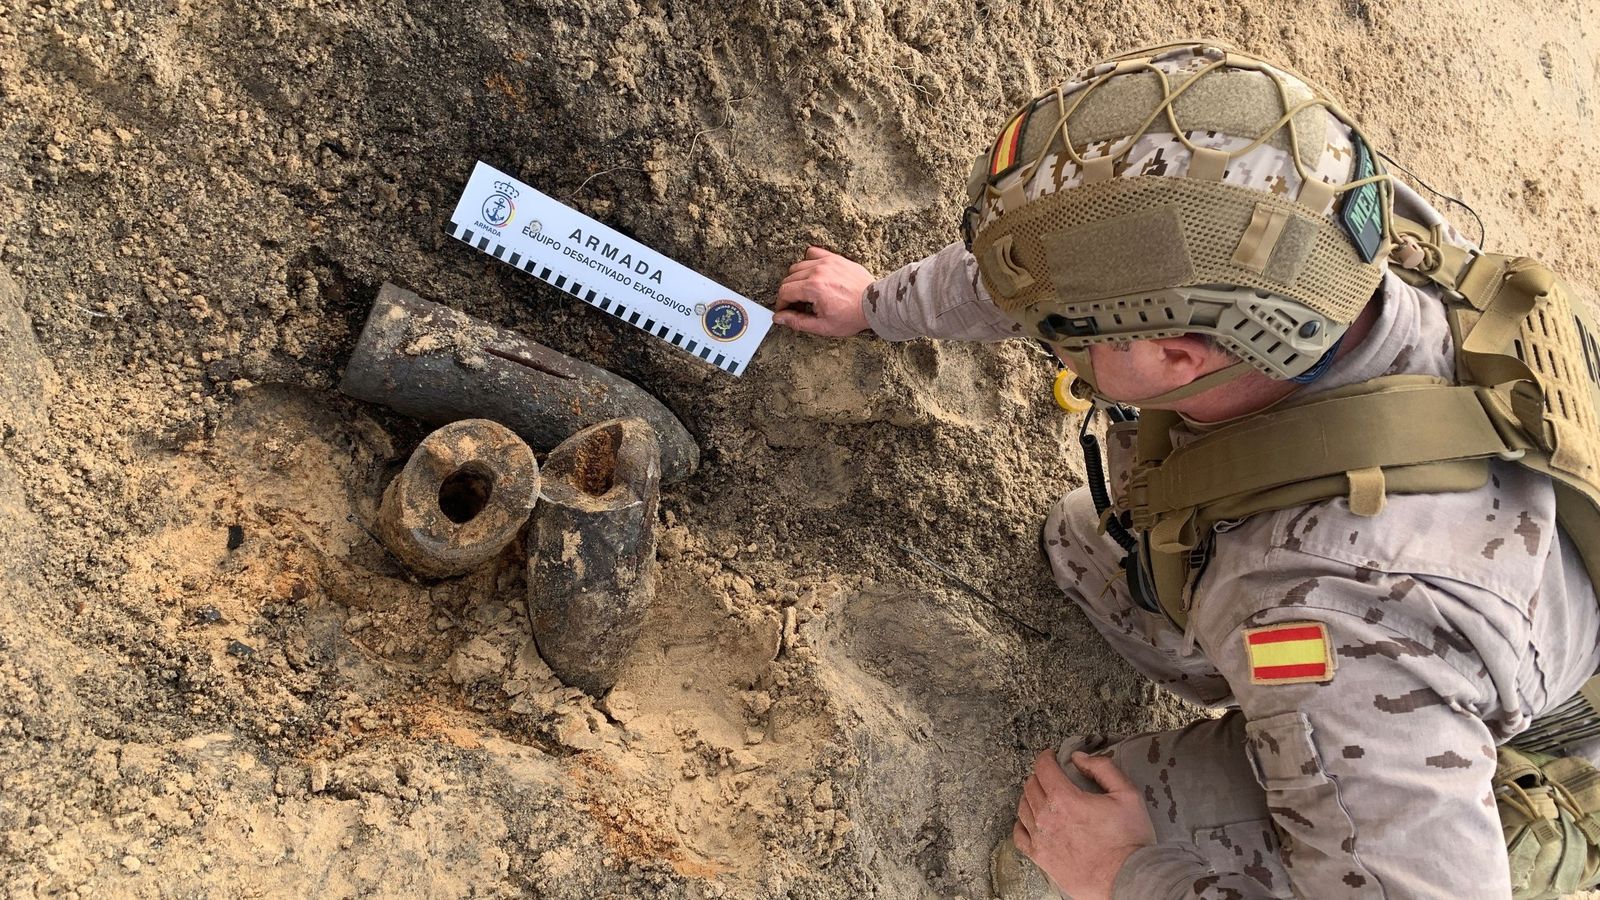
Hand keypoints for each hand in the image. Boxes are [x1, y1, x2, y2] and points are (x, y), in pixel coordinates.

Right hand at [773, 246, 872, 336]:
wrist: (874, 304)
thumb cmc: (851, 316)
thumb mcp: (823, 326)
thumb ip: (798, 322)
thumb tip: (779, 318)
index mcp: (813, 288)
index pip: (785, 291)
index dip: (781, 303)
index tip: (785, 310)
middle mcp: (817, 271)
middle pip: (789, 278)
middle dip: (788, 293)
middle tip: (797, 304)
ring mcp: (827, 262)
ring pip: (798, 266)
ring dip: (797, 279)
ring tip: (806, 291)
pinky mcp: (835, 258)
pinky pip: (813, 253)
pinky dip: (808, 262)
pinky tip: (813, 274)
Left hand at [1014, 750, 1154, 899]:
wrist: (1127, 879)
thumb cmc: (1130, 839)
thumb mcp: (1127, 794)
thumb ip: (1102, 769)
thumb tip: (1079, 757)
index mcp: (1065, 799)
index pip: (1043, 768)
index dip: (1046, 757)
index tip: (1051, 756)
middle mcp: (1046, 818)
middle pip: (1031, 786)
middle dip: (1041, 776)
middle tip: (1051, 776)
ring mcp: (1041, 839)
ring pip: (1023, 808)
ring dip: (1031, 796)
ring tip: (1043, 796)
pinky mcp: (1041, 858)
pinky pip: (1020, 836)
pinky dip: (1022, 824)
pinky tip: (1030, 821)